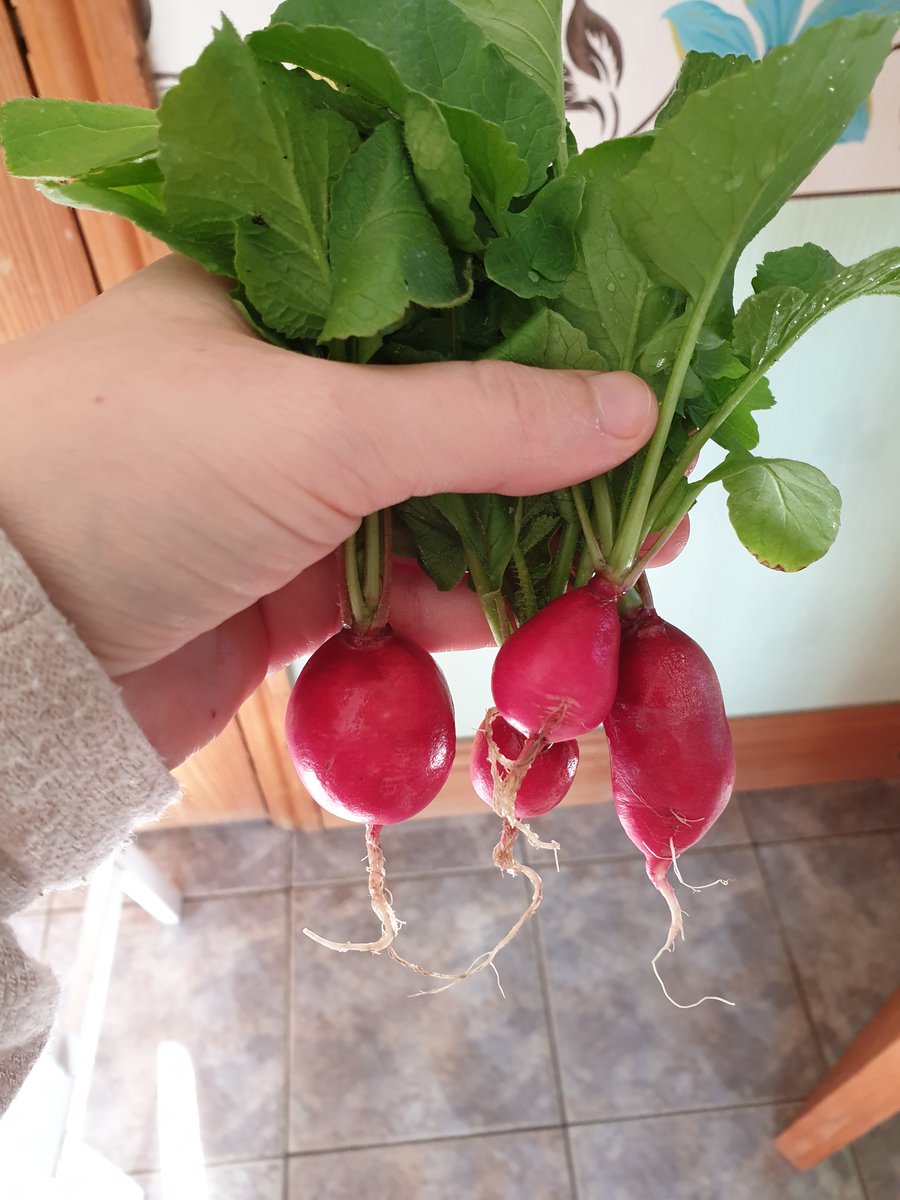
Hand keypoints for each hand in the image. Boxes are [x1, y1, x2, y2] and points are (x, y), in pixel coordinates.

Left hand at [0, 256, 657, 765]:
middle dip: (555, 468)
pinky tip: (523, 625)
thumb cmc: (128, 482)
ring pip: (434, 516)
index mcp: (278, 304)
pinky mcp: (285, 590)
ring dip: (522, 549)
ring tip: (614, 576)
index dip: (552, 347)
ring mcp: (285, 497)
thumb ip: (482, 420)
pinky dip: (459, 610)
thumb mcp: (318, 426)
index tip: (638, 388)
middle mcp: (283, 393)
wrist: (3, 653)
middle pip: (453, 421)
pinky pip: (398, 591)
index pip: (447, 306)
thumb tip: (631, 408)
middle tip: (648, 504)